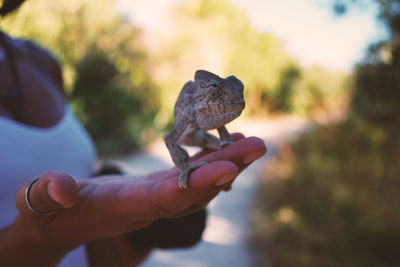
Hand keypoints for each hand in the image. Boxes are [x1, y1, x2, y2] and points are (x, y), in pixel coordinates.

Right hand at [12, 135, 265, 264]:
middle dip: (227, 168)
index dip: (198, 185)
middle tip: (258, 146)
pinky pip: (189, 175)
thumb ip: (49, 194)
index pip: (167, 198)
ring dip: (226, 163)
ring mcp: (156, 198)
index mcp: (126, 207)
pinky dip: (209, 161)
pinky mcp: (156, 189)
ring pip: (198, 182)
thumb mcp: (41, 200)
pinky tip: (226, 146)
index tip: (229, 170)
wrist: (62, 221)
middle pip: (195, 189)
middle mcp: (149, 205)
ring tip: (252, 143)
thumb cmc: (50, 210)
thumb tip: (59, 189)